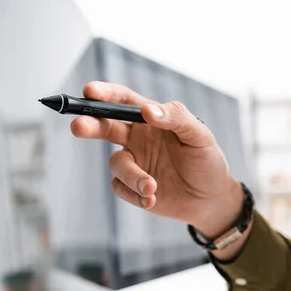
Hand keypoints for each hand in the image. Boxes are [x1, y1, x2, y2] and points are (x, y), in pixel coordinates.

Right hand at [70, 82, 243, 236]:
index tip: (90, 91)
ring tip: (152, 187)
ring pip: (117, 164)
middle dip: (89, 125)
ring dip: (132, 175)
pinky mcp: (132, 188)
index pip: (123, 101)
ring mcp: (134, 162)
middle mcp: (137, 138)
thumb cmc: (207, 160)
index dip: (105, 94)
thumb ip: (176, 118)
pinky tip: (152, 198)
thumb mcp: (199, 135)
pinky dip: (134, 194)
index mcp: (150, 119)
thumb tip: (148, 111)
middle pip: (105, 126)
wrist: (212, 199)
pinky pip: (120, 188)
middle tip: (78, 126)